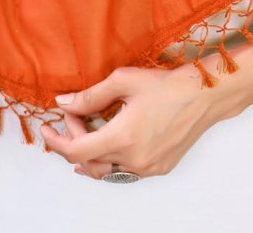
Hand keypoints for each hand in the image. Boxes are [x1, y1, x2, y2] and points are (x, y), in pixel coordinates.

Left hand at [40, 64, 219, 179]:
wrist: (204, 95)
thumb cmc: (166, 85)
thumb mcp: (124, 81)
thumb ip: (90, 95)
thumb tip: (63, 103)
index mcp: (122, 137)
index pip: (75, 151)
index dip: (56, 140)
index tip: (48, 127)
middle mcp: (134, 159)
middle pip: (89, 161)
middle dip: (74, 138)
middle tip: (74, 115)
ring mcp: (148, 168)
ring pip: (107, 171)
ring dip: (90, 155)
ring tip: (83, 137)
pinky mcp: (159, 168)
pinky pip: (125, 172)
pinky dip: (111, 160)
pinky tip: (110, 147)